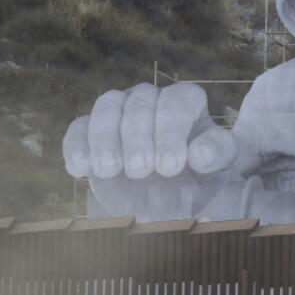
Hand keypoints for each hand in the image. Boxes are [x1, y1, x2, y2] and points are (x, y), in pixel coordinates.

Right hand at [62, 83, 238, 217]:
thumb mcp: (218, 168)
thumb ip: (218, 155)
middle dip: (138, 137)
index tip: (170, 167)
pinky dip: (76, 147)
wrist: (168, 196)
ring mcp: (118, 110)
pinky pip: (78, 128)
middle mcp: (150, 98)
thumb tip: (199, 154)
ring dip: (105, 139)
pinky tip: (80, 169)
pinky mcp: (90, 130)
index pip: (177, 102)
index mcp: (186, 101)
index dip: (171, 132)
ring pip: (107, 107)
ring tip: (109, 170)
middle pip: (139, 103)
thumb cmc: (198, 176)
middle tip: (140, 170)